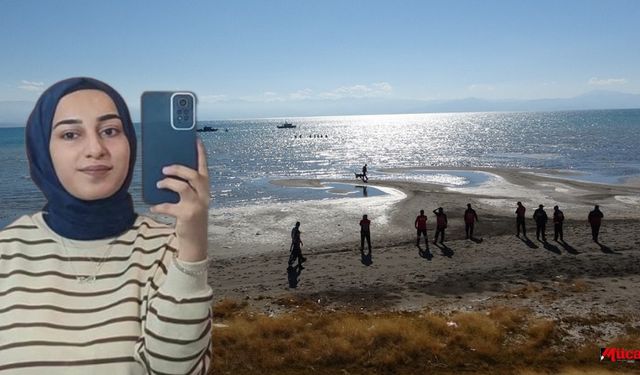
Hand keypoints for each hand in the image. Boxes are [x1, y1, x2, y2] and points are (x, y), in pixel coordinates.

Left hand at [150, 139, 209, 261]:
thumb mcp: (193, 198)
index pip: (204, 167)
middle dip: (178, 169)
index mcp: (205, 187)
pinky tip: (153, 207)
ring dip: (168, 183)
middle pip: (193, 175)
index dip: (200, 153)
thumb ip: (186, 186)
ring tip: (159, 184)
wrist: (195, 239)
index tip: (195, 139)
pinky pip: (169, 207)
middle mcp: (204, 195)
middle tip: (164, 168)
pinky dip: (159, 206)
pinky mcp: (187, 215)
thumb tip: (167, 172)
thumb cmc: (191, 214)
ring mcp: (196, 205)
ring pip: (183, 187)